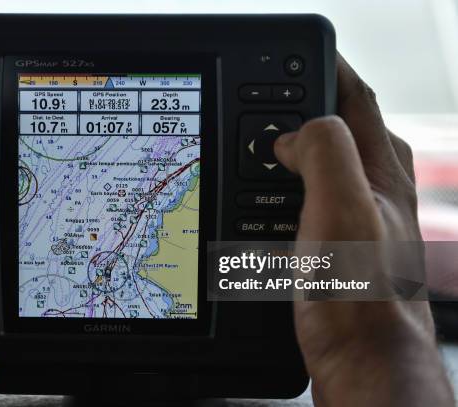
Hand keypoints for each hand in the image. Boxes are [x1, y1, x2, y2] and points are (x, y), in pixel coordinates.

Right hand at [274, 56, 453, 405]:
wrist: (360, 356)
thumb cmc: (358, 293)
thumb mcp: (342, 207)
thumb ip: (324, 150)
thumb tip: (293, 135)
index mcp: (380, 170)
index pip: (355, 97)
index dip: (326, 68)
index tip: (293, 58)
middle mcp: (376, 189)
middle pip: (342, 126)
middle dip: (305, 106)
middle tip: (269, 104)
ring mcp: (359, 217)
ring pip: (324, 163)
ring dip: (293, 150)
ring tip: (264, 149)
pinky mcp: (339, 244)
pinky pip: (311, 198)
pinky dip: (287, 189)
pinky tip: (271, 202)